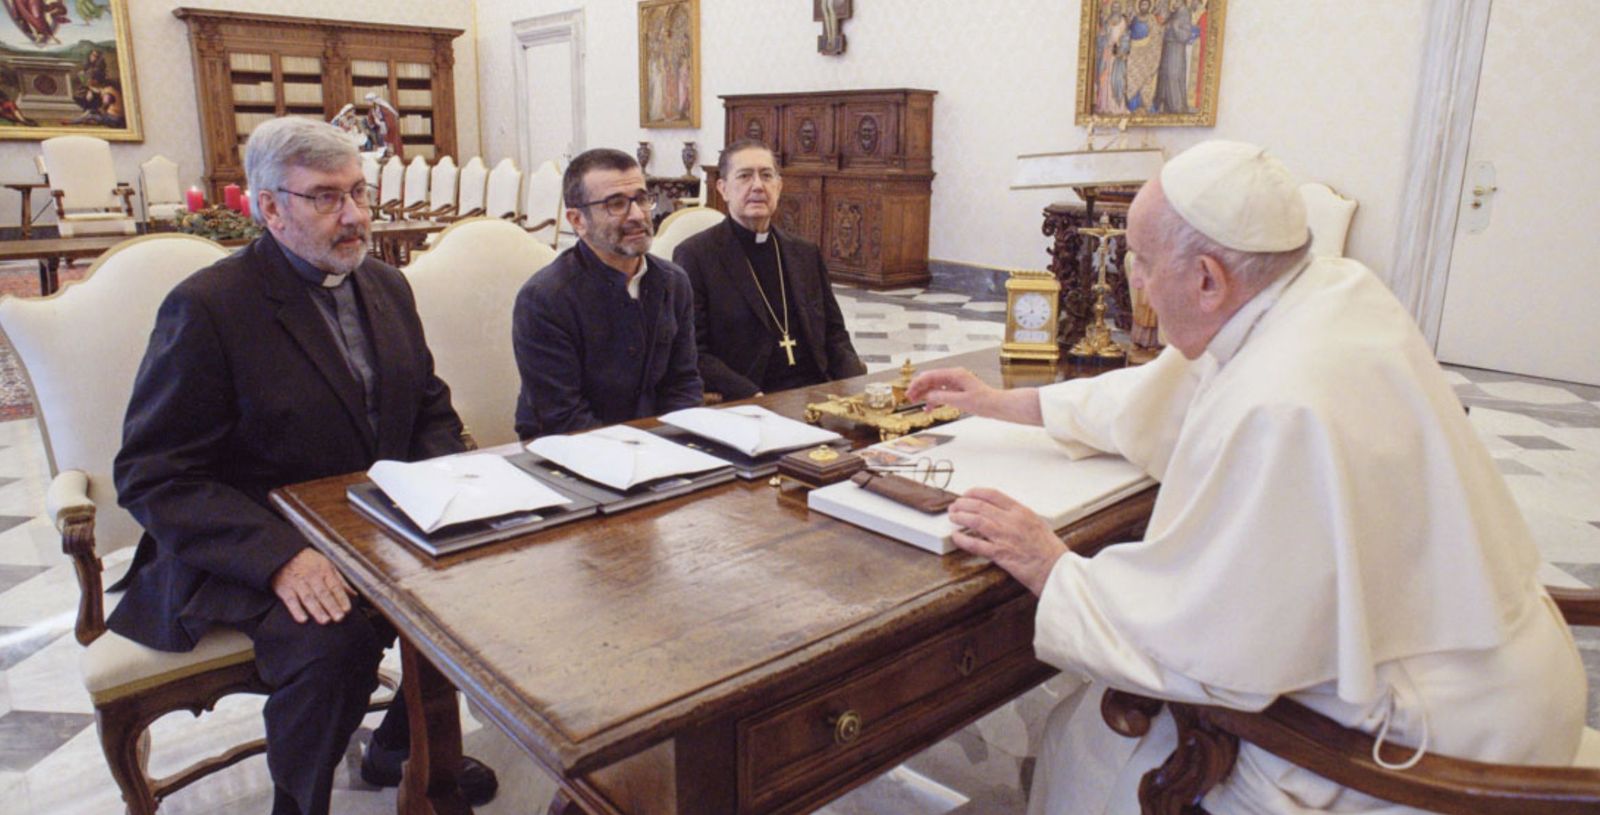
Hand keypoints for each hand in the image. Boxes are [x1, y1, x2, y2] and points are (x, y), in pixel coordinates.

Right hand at [270, 548, 353, 623]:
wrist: (282, 553)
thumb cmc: (308, 561)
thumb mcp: (326, 564)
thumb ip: (339, 580)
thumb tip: (354, 595)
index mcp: (324, 570)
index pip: (335, 586)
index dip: (341, 598)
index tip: (347, 609)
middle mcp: (311, 576)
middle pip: (323, 593)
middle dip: (332, 606)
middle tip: (339, 618)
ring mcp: (297, 582)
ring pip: (308, 598)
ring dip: (317, 610)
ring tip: (325, 621)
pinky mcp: (284, 588)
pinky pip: (290, 600)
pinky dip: (296, 610)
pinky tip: (303, 619)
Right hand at [906, 368, 1041, 424]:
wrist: (997, 405)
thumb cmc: (983, 401)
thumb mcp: (960, 401)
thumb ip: (942, 397)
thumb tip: (928, 396)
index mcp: (954, 374)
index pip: (930, 376)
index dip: (917, 384)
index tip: (909, 392)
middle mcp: (954, 376)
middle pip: (931, 380)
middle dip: (919, 388)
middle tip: (909, 398)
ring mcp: (956, 383)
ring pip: (935, 387)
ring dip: (925, 394)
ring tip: (917, 403)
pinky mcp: (958, 391)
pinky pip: (942, 393)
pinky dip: (934, 399)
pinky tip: (929, 407)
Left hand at [947, 487, 1065, 595]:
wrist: (1056, 570)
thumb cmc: (1050, 551)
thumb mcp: (1037, 524)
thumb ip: (1019, 517)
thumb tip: (1002, 514)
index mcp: (1022, 512)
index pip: (993, 495)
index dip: (975, 492)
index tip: (967, 494)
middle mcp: (1011, 521)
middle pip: (980, 506)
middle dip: (963, 504)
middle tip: (955, 506)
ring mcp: (1005, 537)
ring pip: (975, 521)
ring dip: (960, 517)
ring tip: (953, 517)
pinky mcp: (1000, 554)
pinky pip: (975, 545)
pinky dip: (963, 539)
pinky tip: (956, 536)